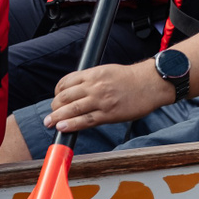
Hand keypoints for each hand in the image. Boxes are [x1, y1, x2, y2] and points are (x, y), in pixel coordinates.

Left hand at [42, 60, 171, 133]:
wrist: (150, 84)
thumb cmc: (130, 78)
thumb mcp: (107, 71)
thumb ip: (91, 79)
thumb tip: (77, 89)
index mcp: (93, 74)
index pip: (66, 82)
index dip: (57, 91)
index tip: (56, 98)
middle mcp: (94, 86)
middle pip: (65, 96)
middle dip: (55, 106)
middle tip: (51, 114)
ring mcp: (100, 101)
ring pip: (72, 109)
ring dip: (57, 117)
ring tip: (49, 122)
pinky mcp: (108, 114)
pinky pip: (85, 121)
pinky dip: (71, 125)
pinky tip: (62, 127)